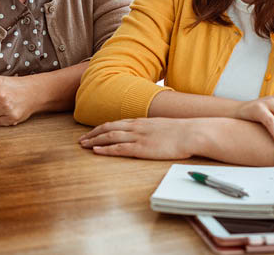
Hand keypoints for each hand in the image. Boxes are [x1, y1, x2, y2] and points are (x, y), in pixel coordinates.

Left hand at [77, 118, 194, 159]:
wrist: (192, 133)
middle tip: (82, 140)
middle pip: (108, 128)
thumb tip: (149, 134)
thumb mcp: (163, 126)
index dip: (102, 128)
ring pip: (110, 137)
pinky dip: (106, 149)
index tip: (93, 132)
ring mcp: (138, 137)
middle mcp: (136, 127)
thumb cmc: (182, 131)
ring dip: (94, 141)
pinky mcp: (142, 148)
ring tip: (83, 145)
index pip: (116, 123)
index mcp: (141, 121)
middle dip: (93, 134)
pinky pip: (119, 148)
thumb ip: (152, 129)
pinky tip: (96, 151)